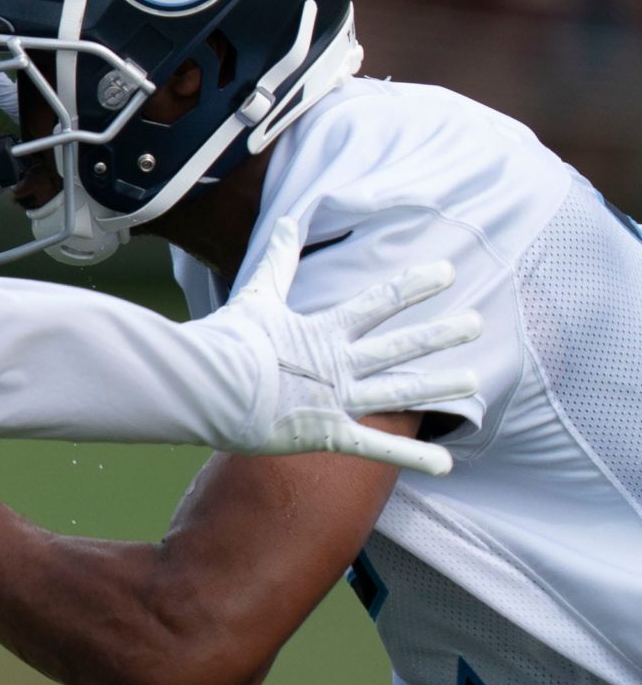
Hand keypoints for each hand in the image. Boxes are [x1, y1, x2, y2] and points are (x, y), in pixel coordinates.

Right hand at [213, 219, 478, 476]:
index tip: (447, 271)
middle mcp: (339, 364)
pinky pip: (377, 448)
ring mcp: (336, 400)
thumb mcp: (257, 297)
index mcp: (324, 332)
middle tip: (477, 323)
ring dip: (438, 387)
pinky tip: (446, 464)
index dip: (414, 286)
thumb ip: (278, 262)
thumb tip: (285, 219)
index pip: (379, 302)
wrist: (208, 386)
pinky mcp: (327, 434)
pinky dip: (411, 457)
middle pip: (401, 346)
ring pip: (398, 392)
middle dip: (441, 334)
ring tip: (474, 380)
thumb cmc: (227, 341)